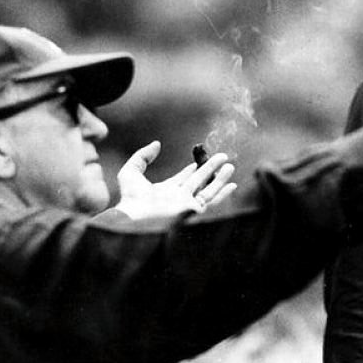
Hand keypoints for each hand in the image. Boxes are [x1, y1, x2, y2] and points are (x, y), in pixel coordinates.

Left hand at [115, 141, 236, 219]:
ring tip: (230, 166)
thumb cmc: (130, 199)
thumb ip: (143, 156)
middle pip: (198, 181)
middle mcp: (178, 198)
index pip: (183, 179)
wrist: (134, 218)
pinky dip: (222, 193)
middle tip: (222, 157)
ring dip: (220, 178)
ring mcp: (187, 205)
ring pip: (208, 189)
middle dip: (210, 169)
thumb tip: (157, 144)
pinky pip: (212, 200)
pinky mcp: (194, 210)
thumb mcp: (131, 171)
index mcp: (165, 191)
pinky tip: (232, 185)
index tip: (199, 160)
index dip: (192, 169)